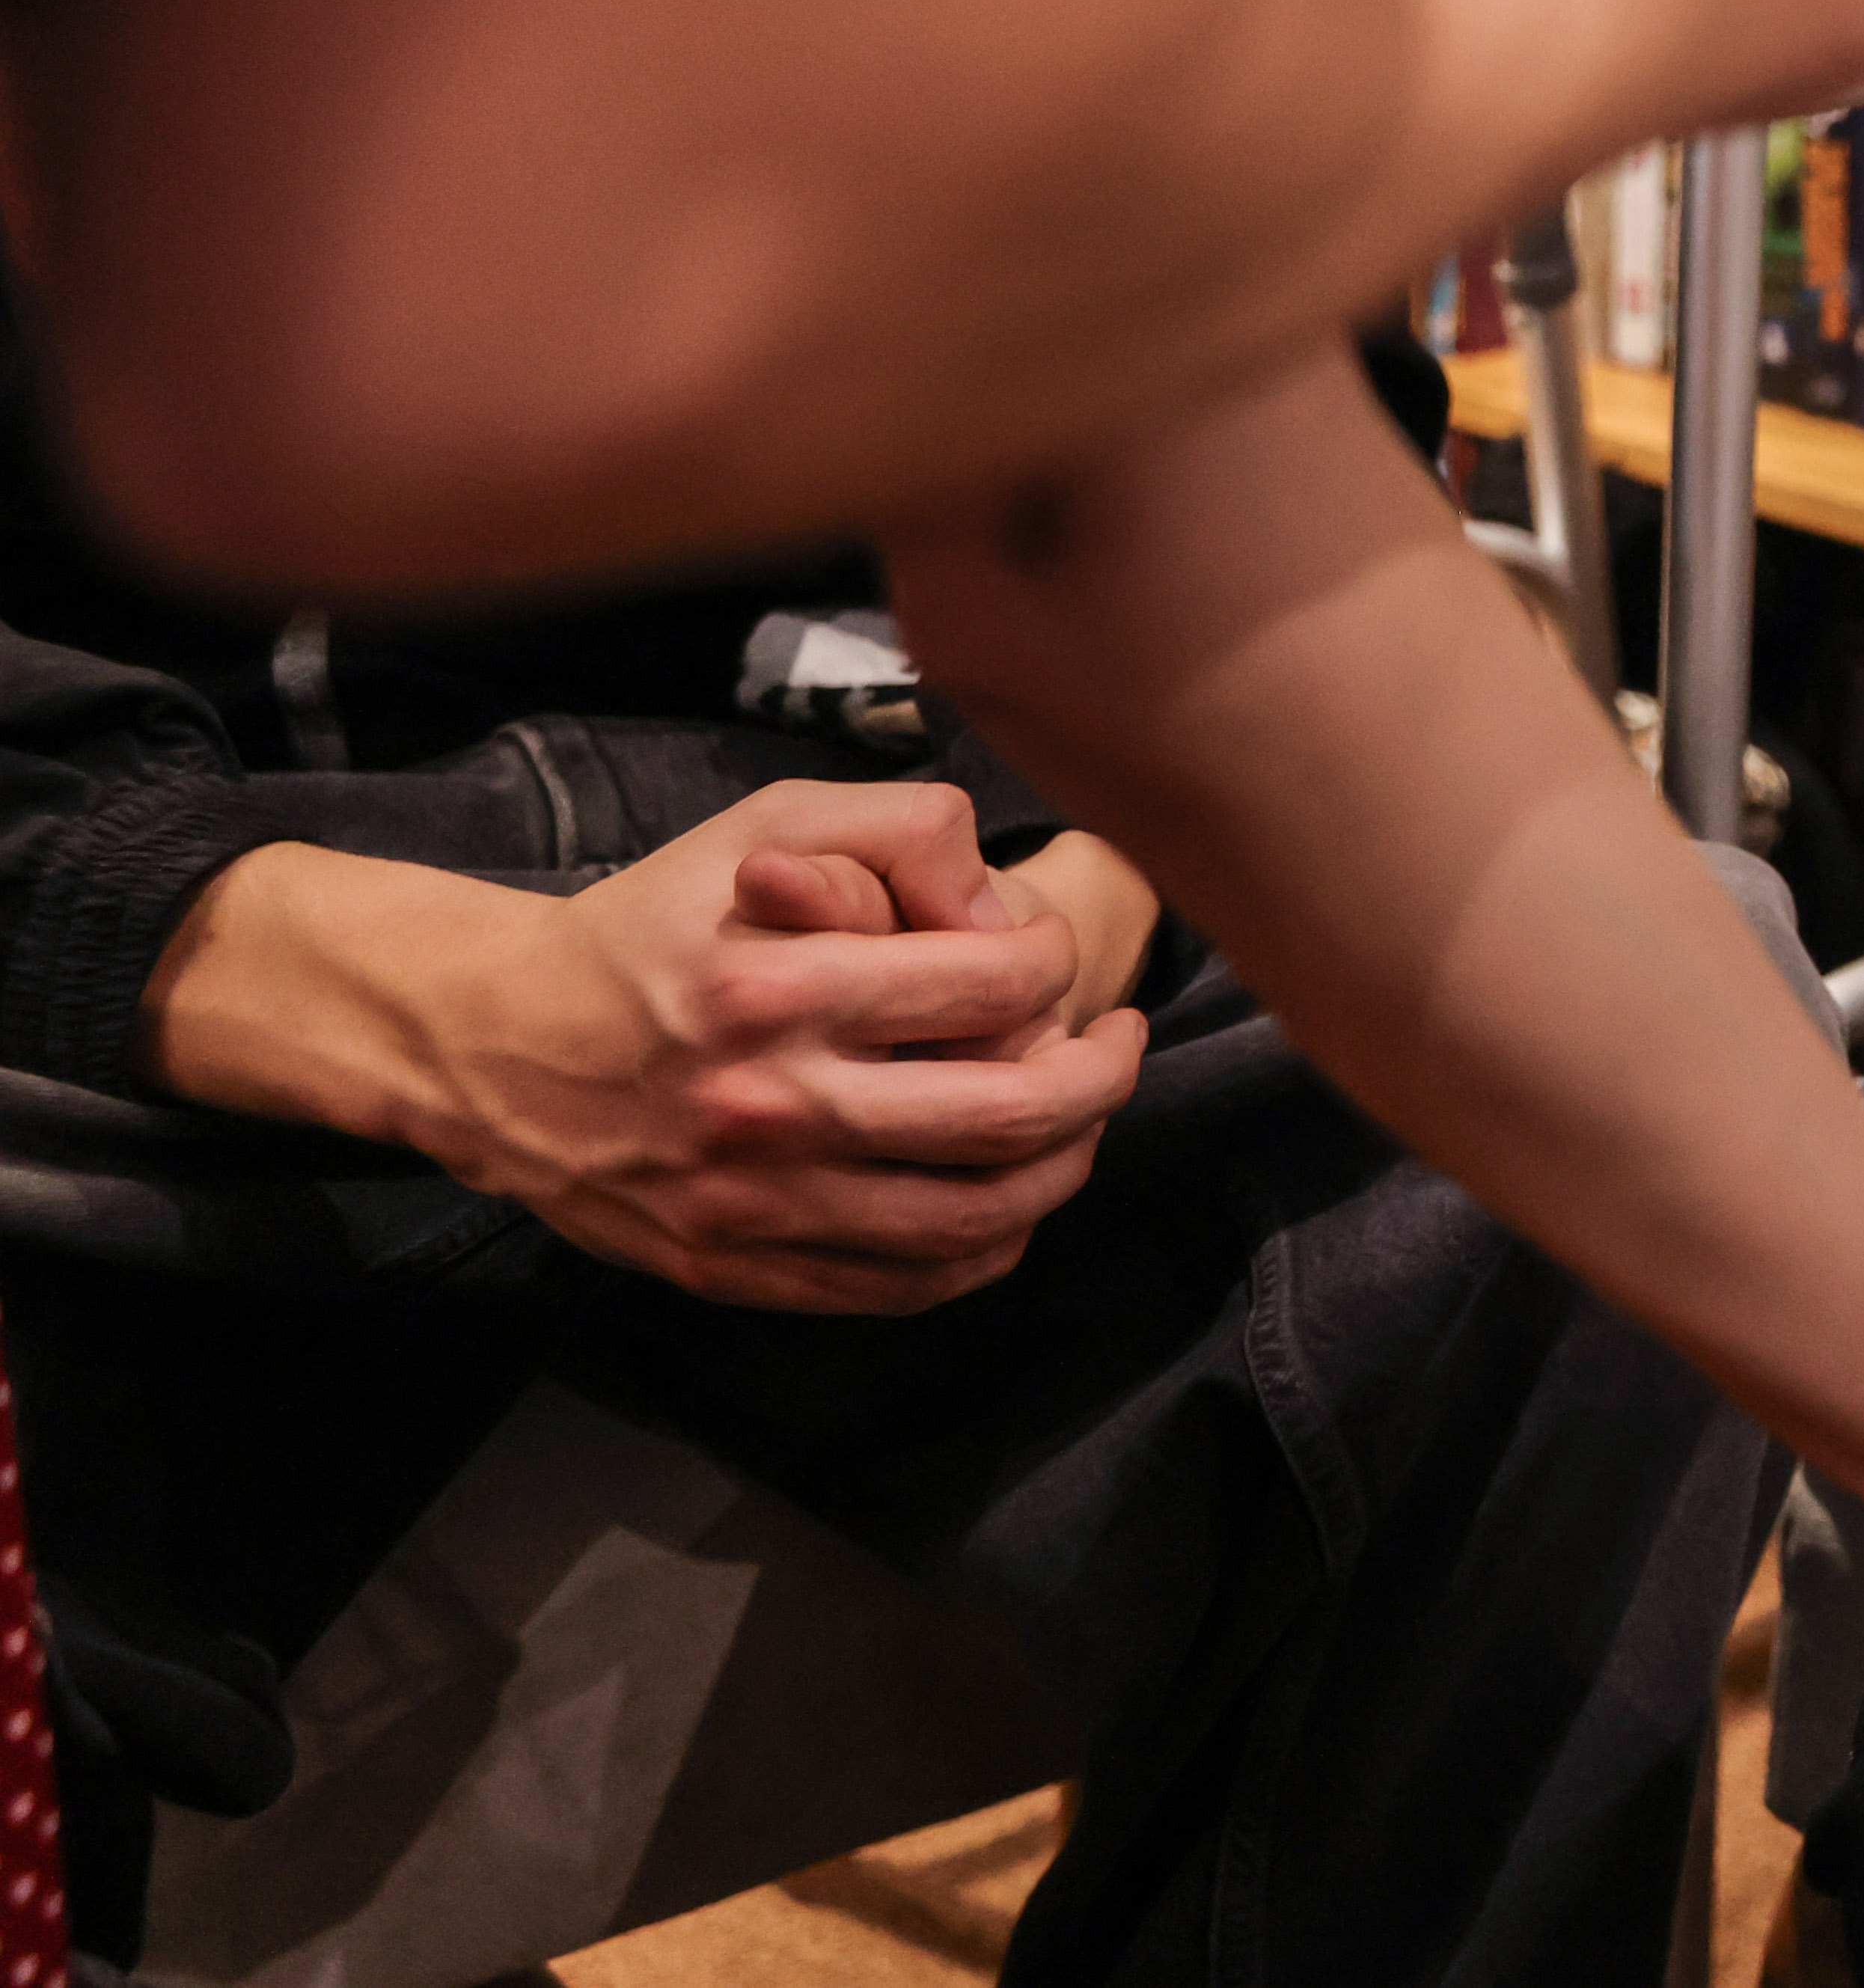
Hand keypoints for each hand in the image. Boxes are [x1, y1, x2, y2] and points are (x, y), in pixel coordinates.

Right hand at [145, 778, 1147, 1311]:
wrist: (495, 1047)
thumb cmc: (652, 923)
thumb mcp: (766, 827)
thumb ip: (903, 832)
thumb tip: (1008, 909)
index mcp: (781, 988)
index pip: (999, 982)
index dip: (1061, 963)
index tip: (1056, 956)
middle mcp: (772, 1105)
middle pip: (1012, 1113)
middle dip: (1103, 1075)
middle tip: (1118, 1041)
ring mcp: (756, 1202)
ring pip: (977, 1218)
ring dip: (1066, 1167)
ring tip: (1082, 1119)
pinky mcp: (738, 1266)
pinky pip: (906, 1285)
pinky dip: (987, 1251)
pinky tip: (1010, 1196)